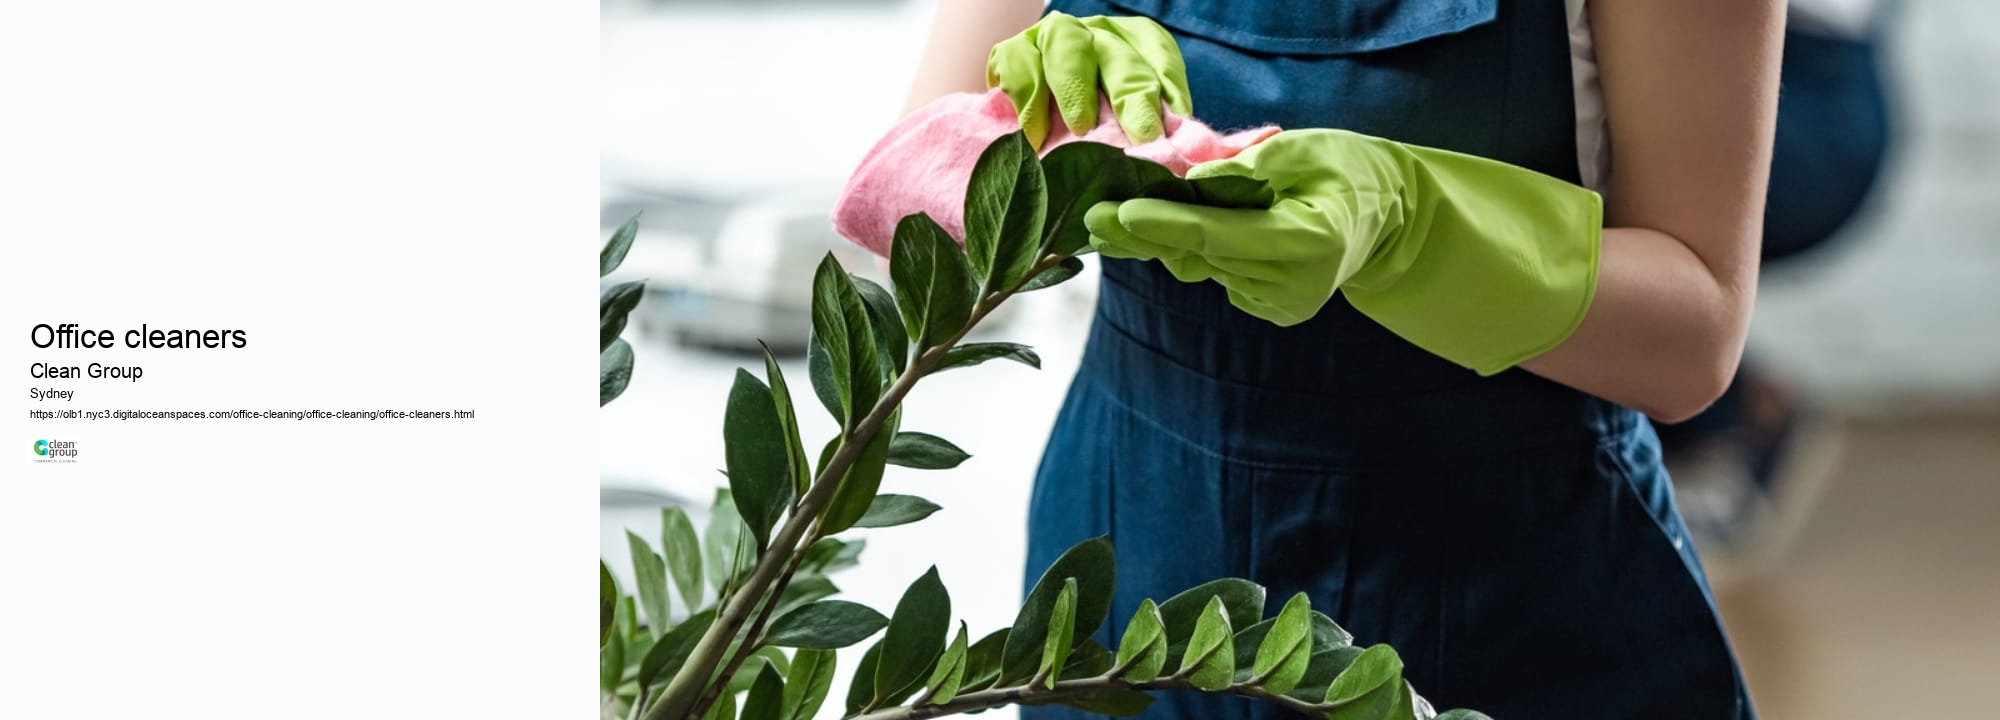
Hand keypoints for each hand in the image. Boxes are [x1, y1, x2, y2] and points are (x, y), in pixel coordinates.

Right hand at [987, 12, 1191, 148]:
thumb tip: (1187, 167)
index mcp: (1139, 47)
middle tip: (1139, 137)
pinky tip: (1032, 134)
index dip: (1167, 94)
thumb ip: (1158, 139)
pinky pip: (1018, 59)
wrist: (1035, 136)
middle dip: (1131, 96)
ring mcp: (1055, 37)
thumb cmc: (1098, 136)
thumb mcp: (1132, 132)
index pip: (1160, 61)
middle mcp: (1100, 35)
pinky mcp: (1015, 49)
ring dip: (1075, 88)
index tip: (1168, 135)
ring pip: (1066, 43)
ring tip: (1081, 129)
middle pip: (1118, 56)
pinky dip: (1025, 95)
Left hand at [1085, 129, 1403, 325]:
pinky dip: (1193, 251)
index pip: (1223, 234)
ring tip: (1110, 222)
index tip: (1120, 213)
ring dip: (1161, 243)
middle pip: (1205, 256)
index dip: (1170, 223)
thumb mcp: (1305, 149)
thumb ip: (1247, 168)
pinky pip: (1218, 275)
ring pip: (1205, 268)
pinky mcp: (1274, 310)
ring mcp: (1285, 305)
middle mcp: (1297, 286)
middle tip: (1090, 217)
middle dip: (1146, 234)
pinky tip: (1163, 233)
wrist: (1389, 215)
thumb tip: (1186, 181)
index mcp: (1313, 242)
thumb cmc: (1347, 169)